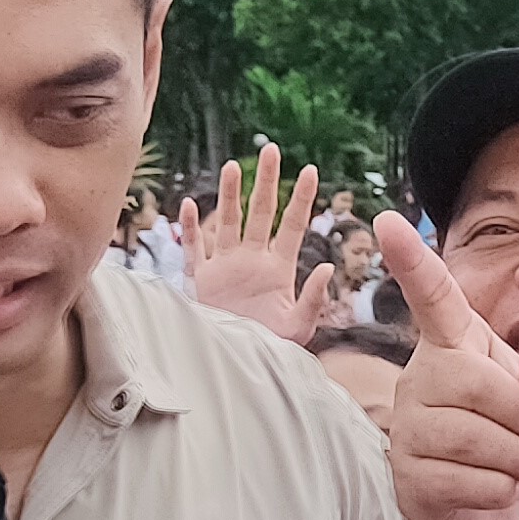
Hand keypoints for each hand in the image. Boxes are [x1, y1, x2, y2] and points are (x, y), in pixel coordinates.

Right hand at [181, 143, 336, 341]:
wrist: (239, 369)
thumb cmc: (273, 350)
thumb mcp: (299, 327)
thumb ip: (314, 298)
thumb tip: (328, 267)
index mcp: (279, 269)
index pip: (292, 225)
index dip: (299, 198)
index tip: (309, 170)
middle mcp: (252, 261)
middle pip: (260, 213)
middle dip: (266, 182)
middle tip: (271, 150)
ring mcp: (226, 268)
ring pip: (227, 222)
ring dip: (230, 196)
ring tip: (234, 166)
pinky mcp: (201, 281)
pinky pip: (194, 249)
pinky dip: (190, 228)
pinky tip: (190, 205)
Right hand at [372, 211, 518, 519]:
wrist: (487, 506)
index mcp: (455, 343)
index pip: (433, 297)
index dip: (412, 262)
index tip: (386, 220)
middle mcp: (421, 375)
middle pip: (478, 385)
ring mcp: (408, 425)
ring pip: (475, 438)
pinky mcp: (407, 474)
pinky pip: (470, 482)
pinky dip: (505, 491)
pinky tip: (504, 487)